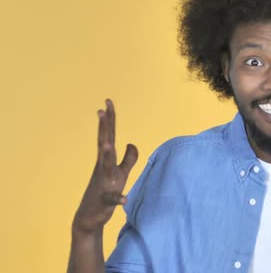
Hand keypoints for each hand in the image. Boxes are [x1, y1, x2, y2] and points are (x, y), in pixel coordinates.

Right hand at [73, 99, 137, 234]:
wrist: (90, 217)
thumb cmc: (105, 191)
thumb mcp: (121, 173)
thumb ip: (128, 158)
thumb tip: (131, 143)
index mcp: (106, 160)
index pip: (109, 136)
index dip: (110, 120)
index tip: (108, 102)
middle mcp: (102, 168)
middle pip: (105, 144)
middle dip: (105, 128)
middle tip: (102, 109)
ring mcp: (102, 183)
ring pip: (105, 167)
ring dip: (106, 156)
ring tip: (106, 144)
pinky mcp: (104, 200)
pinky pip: (112, 198)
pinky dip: (118, 198)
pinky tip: (124, 199)